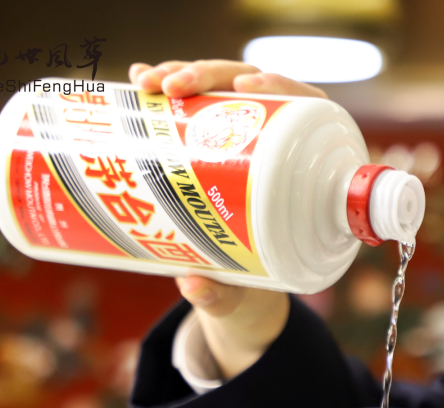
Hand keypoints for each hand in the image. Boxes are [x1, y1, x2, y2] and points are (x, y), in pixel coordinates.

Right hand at [127, 60, 326, 378]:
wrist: (238, 295)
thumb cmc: (254, 293)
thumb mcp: (242, 296)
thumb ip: (221, 295)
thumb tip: (192, 284)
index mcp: (305, 175)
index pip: (307, 111)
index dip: (282, 87)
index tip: (248, 85)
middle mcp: (275, 147)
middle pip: (251, 90)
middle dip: (210, 75)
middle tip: (170, 89)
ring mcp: (239, 140)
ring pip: (216, 91)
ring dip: (179, 75)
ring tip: (144, 83)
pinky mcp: (208, 143)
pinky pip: (189, 108)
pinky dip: (162, 91)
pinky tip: (135, 80)